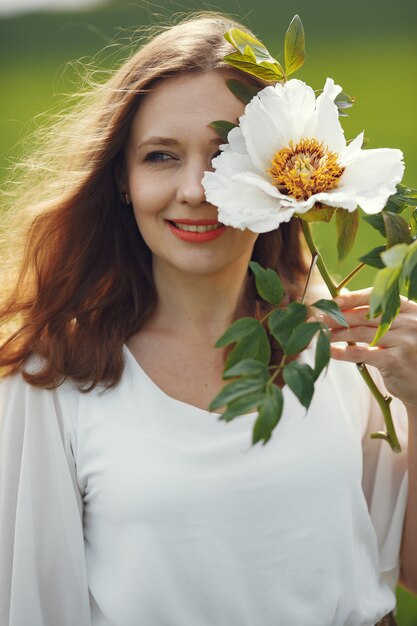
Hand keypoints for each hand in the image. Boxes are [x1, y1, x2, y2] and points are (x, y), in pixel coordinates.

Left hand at [323, 289, 416, 410]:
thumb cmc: (406, 354)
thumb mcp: (396, 330)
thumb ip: (375, 315)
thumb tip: (343, 297)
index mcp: (409, 309)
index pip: (376, 298)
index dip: (351, 298)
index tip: (331, 302)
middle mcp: (408, 322)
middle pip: (364, 315)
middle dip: (337, 316)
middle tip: (316, 319)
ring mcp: (403, 341)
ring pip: (359, 333)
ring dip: (336, 333)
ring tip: (320, 334)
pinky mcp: (394, 360)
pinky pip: (360, 353)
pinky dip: (341, 352)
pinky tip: (329, 350)